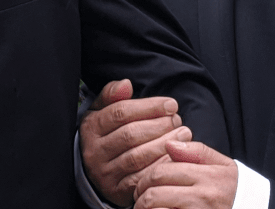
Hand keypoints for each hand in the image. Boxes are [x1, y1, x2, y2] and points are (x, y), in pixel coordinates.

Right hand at [81, 79, 192, 206]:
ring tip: (183, 134)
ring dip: (164, 144)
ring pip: (137, 157)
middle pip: (130, 135)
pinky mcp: (116, 191)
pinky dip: (160, 166)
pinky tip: (175, 156)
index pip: (121, 113)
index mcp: (91, 127)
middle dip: (159, 125)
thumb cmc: (108, 133)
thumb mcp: (103, 110)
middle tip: (178, 120)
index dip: (149, 107)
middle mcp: (94, 151)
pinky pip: (141, 179)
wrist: (96, 169)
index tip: (171, 104)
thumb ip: (112, 94)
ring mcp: (104, 173)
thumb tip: (126, 84)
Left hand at [133, 139, 237, 208]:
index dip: (147, 176)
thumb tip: (168, 143)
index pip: (164, 171)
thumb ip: (197, 151)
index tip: (144, 181)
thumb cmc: (233, 190)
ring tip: (143, 207)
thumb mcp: (223, 165)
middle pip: (156, 192)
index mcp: (209, 176)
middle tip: (139, 196)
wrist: (251, 208)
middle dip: (141, 194)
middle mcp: (204, 197)